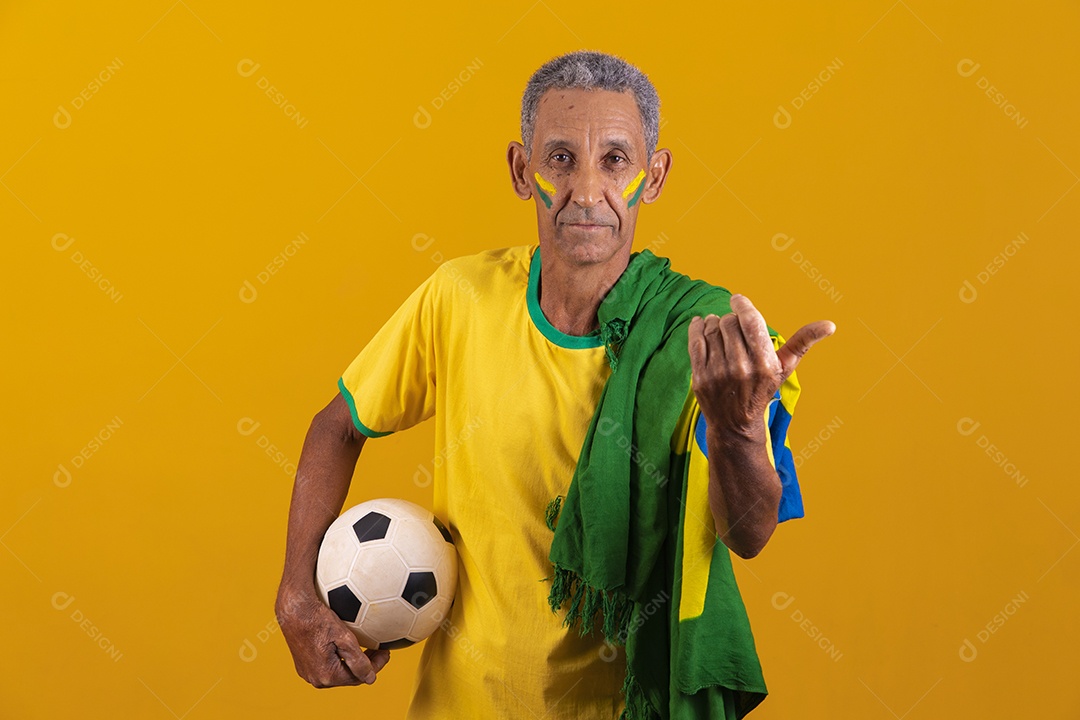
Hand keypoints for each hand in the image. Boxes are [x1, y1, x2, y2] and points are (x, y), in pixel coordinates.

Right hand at [276, 588, 390, 687]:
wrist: (293, 609)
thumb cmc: (318, 619)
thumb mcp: (344, 637)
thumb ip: (358, 661)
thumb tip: (371, 679)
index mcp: (327, 675)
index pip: (360, 677)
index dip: (376, 665)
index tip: (386, 650)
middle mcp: (316, 678)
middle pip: (349, 676)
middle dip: (365, 664)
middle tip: (378, 648)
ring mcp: (308, 673)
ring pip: (338, 671)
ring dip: (352, 662)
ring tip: (366, 646)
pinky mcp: (303, 665)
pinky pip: (327, 665)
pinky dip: (339, 658)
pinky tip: (345, 644)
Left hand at [688, 294, 834, 441]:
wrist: (736, 424)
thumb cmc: (763, 389)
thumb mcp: (786, 367)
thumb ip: (804, 341)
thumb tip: (830, 325)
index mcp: (764, 364)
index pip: (751, 321)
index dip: (742, 305)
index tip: (738, 299)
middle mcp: (741, 368)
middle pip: (729, 323)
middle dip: (731, 318)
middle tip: (733, 324)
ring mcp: (718, 373)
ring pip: (712, 329)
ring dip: (714, 322)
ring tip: (720, 327)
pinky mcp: (700, 377)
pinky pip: (695, 341)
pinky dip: (697, 328)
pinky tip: (701, 323)